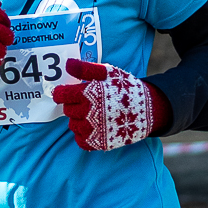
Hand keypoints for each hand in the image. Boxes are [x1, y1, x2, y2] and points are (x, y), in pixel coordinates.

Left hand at [49, 59, 170, 150]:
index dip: (61, 93)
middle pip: (67, 110)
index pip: (61, 95)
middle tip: (85, 101)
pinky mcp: (98, 142)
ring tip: (91, 113)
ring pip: (72, 125)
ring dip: (78, 119)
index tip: (64, 93)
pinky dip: (83, 134)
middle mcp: (88, 113)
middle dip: (72, 104)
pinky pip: (80, 140)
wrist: (146, 110)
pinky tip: (92, 126)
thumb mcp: (108, 73)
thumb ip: (85, 68)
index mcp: (89, 94)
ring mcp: (93, 130)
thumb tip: (67, 64)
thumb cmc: (125, 88)